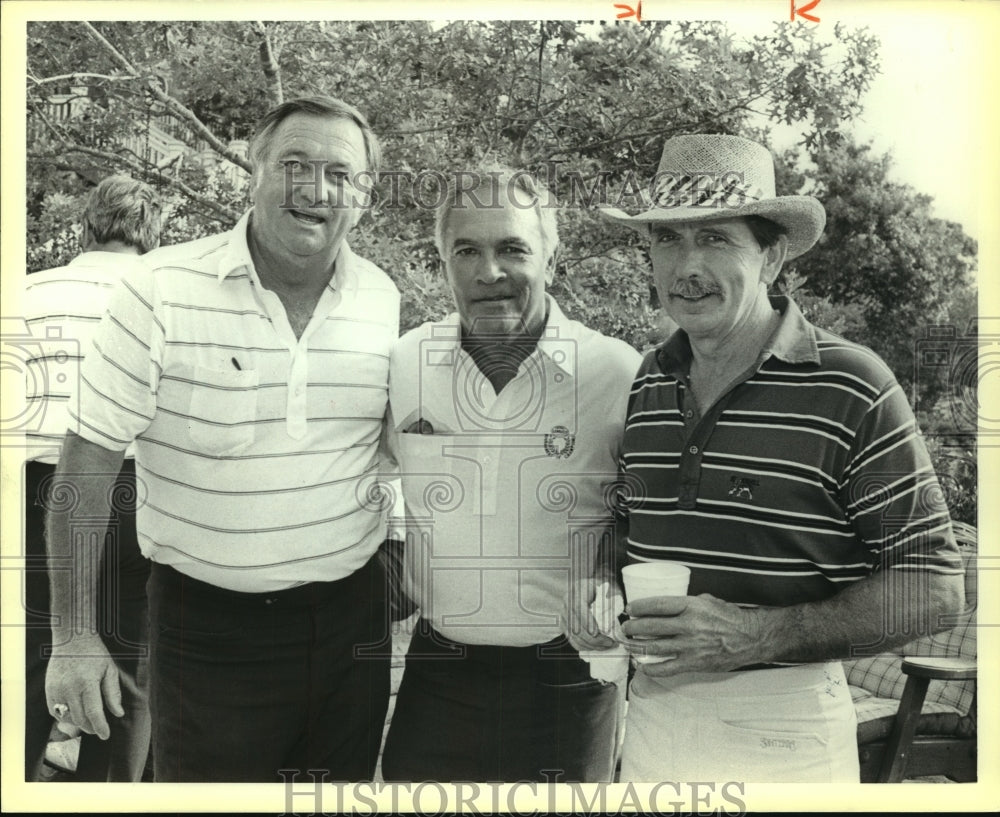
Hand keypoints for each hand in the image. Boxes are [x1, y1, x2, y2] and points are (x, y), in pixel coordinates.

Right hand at [45, 637, 123, 739]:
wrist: (72, 639)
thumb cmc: (95, 654)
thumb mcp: (109, 669)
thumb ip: (113, 693)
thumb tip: (118, 714)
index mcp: (87, 682)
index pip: (93, 712)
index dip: (100, 727)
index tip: (106, 735)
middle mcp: (69, 688)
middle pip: (79, 719)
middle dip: (91, 728)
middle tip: (99, 730)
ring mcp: (56, 690)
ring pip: (67, 718)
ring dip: (78, 724)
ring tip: (89, 722)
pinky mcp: (48, 691)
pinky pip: (55, 713)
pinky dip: (66, 718)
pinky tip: (75, 714)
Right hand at [565, 577, 621, 651]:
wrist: (588, 589)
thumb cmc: (600, 589)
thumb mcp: (606, 589)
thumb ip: (611, 599)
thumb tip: (615, 615)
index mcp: (577, 592)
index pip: (579, 609)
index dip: (588, 623)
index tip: (599, 633)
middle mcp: (567, 604)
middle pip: (576, 626)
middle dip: (594, 639)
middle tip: (610, 643)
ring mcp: (564, 616)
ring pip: (575, 636)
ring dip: (592, 645)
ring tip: (607, 646)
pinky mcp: (565, 626)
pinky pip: (573, 641)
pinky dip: (585, 647)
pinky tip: (598, 647)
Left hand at [621, 593, 764, 675]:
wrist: (751, 637)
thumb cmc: (730, 617)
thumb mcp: (708, 600)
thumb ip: (687, 603)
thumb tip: (667, 605)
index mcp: (691, 606)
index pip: (657, 605)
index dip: (639, 607)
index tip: (630, 609)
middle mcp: (689, 625)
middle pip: (651, 626)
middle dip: (633, 627)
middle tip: (625, 628)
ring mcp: (691, 646)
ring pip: (655, 647)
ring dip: (637, 647)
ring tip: (629, 645)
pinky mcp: (695, 663)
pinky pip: (667, 668)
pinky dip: (652, 668)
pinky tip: (643, 666)